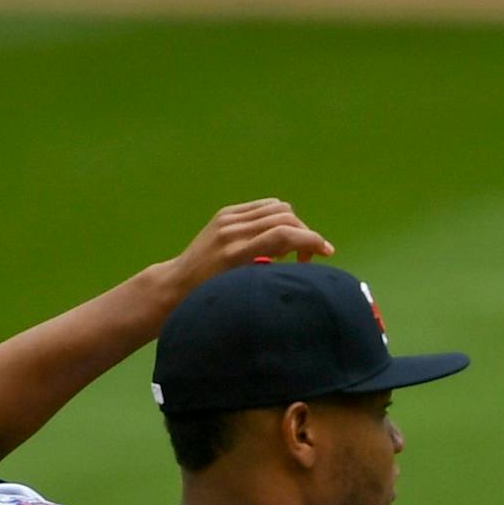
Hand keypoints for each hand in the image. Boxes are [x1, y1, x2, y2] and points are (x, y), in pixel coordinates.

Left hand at [164, 199, 332, 299]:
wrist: (177, 283)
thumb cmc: (209, 298)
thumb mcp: (241, 290)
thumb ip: (268, 273)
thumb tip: (301, 265)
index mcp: (237, 254)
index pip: (284, 235)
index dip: (311, 240)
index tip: (326, 252)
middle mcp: (233, 231)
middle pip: (285, 217)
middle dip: (304, 234)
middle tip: (304, 259)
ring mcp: (228, 219)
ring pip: (277, 208)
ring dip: (292, 225)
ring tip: (288, 249)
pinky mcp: (225, 213)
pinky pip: (263, 206)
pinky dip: (277, 218)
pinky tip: (274, 237)